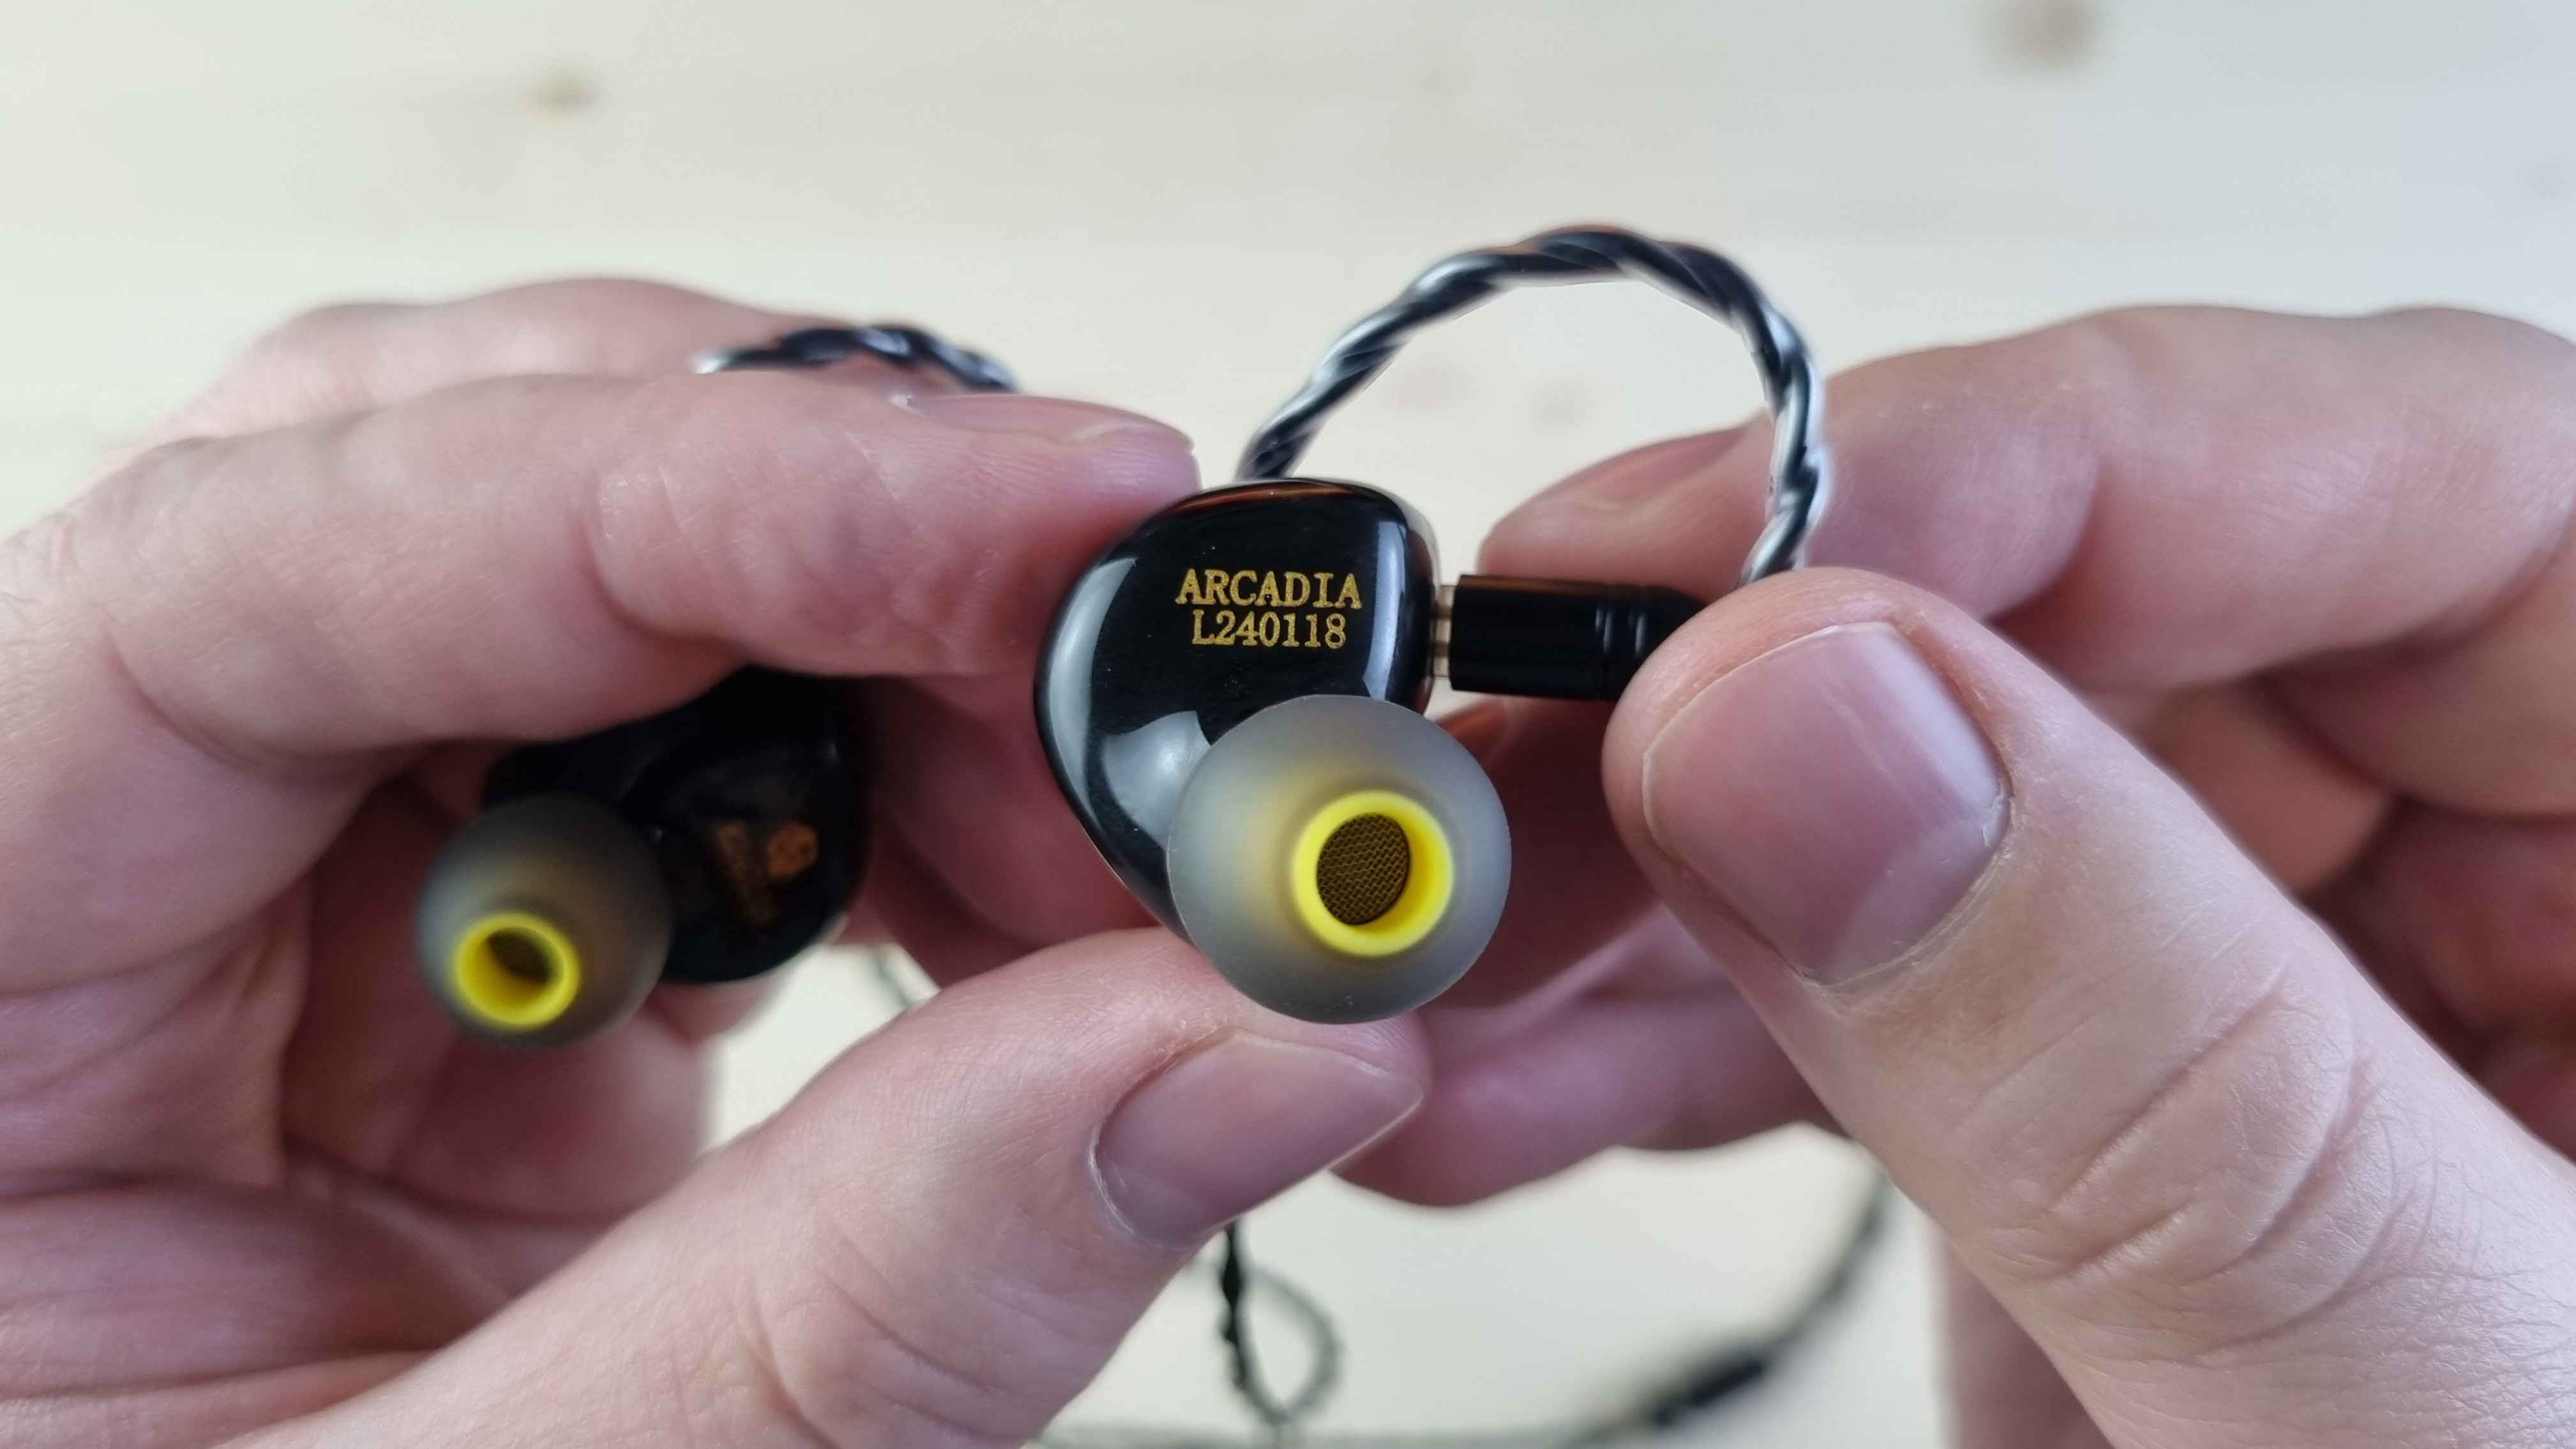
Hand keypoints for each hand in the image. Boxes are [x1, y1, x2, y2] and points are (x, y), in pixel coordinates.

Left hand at [0, 281, 1425, 1445]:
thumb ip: (857, 1304)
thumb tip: (1250, 1040)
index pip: (268, 558)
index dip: (699, 495)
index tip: (1060, 518)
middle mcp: (125, 856)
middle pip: (510, 511)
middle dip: (905, 604)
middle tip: (1194, 759)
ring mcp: (337, 896)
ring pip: (689, 624)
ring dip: (994, 738)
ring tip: (1206, 928)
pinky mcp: (519, 960)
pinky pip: (763, 786)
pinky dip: (978, 854)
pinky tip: (1109, 963)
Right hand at [1352, 307, 2575, 1444]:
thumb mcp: (2446, 1421)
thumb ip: (2148, 1071)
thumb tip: (1794, 711)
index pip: (2413, 472)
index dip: (2035, 463)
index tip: (1704, 561)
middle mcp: (2522, 860)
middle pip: (2117, 618)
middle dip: (1759, 684)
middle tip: (1491, 764)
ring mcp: (2299, 992)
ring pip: (1945, 797)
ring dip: (1656, 870)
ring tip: (1436, 954)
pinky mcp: (2131, 1122)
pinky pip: (1884, 987)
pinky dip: (1676, 1029)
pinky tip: (1517, 1075)